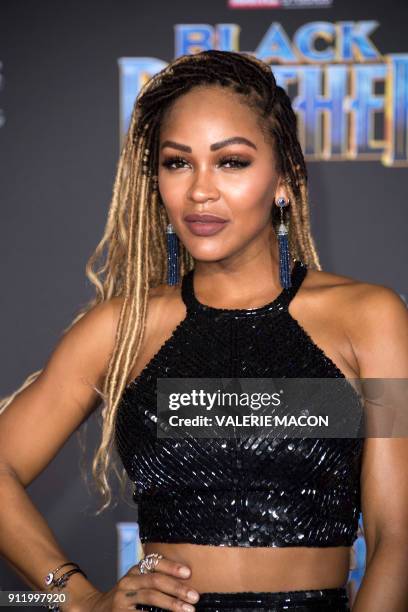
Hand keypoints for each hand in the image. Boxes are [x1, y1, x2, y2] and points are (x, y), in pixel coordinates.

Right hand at [74, 557, 199, 611]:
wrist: (95, 610)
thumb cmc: (126, 598)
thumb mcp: (137, 584)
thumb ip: (155, 580)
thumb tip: (187, 587)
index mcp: (135, 570)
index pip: (154, 562)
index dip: (171, 566)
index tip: (189, 573)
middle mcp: (128, 581)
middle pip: (154, 580)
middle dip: (177, 588)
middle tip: (195, 597)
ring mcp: (122, 597)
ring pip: (150, 596)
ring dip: (172, 603)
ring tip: (187, 610)